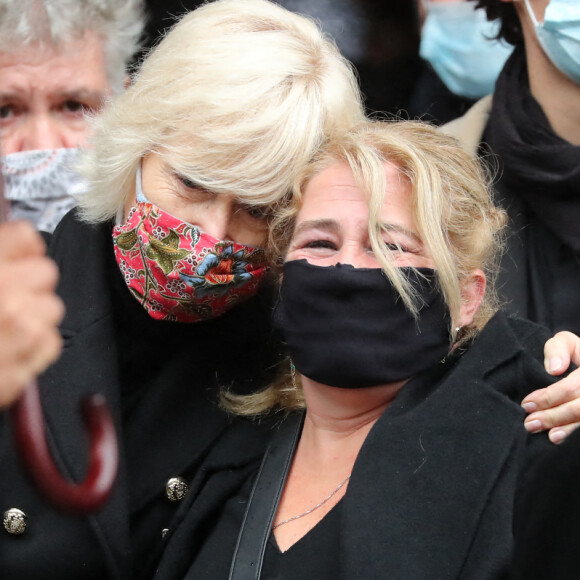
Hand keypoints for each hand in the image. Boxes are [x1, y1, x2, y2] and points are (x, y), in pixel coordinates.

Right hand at [0, 221, 63, 406]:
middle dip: (26, 280)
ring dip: (31, 313)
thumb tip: (2, 246)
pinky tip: (5, 345)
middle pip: (45, 273)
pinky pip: (48, 344)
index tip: (13, 253)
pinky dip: (32, 345)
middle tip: (4, 291)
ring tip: (1, 321)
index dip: (17, 246)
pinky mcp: (17, 370)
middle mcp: (3, 297)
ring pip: (50, 309)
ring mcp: (16, 335)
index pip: (26, 237)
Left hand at [522, 331, 579, 443]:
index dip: (549, 397)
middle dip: (553, 417)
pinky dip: (572, 431)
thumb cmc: (571, 353)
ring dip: (564, 428)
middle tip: (529, 423)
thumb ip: (557, 348)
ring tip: (542, 433)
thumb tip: (554, 369)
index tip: (527, 404)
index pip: (572, 386)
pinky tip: (557, 436)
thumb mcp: (565, 342)